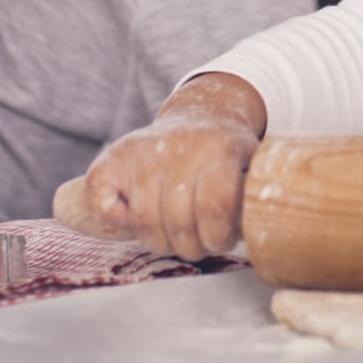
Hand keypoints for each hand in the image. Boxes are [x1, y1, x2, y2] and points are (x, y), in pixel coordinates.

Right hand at [82, 74, 265, 258]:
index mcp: (219, 149)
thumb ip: (256, 194)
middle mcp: (178, 147)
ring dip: (160, 242)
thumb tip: (260, 234)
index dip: (217, 237)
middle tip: (199, 245)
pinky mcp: (111, 158)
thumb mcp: (254, 163)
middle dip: (191, 247)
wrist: (199, 115)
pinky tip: (138, 215)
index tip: (220, 242)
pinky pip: (102, 204)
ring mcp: (141, 152)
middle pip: (178, 222)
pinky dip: (117, 220)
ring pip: (144, 222)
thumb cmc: (228, 154)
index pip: (215, 207)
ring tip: (176, 237)